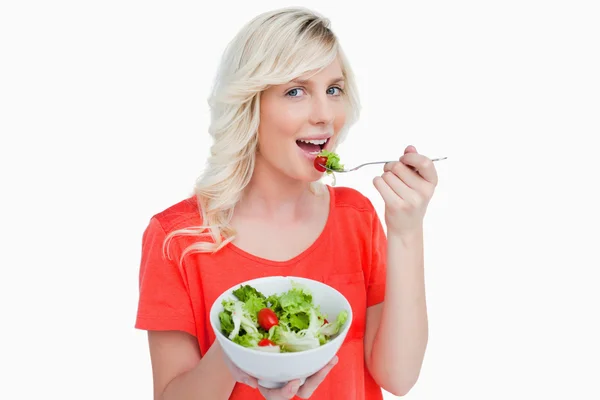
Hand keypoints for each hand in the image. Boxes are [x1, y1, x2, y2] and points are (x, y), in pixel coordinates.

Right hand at [223, 351, 338, 398]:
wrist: (240, 337)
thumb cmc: (236, 354)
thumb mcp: (233, 361)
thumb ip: (239, 372)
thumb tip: (253, 382)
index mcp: (267, 385)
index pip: (276, 396)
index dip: (286, 392)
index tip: (294, 381)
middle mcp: (282, 380)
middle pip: (302, 390)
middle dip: (315, 381)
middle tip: (324, 367)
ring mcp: (292, 369)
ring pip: (311, 378)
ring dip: (323, 370)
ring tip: (332, 358)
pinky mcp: (298, 356)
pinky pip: (312, 360)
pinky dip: (322, 356)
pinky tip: (329, 348)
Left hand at [373, 145, 438, 236]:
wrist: (406, 227)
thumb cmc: (410, 200)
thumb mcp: (417, 183)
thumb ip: (414, 164)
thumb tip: (409, 148)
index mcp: (431, 183)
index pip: (425, 162)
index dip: (410, 157)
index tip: (403, 159)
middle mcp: (423, 192)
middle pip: (398, 166)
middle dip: (391, 167)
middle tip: (392, 175)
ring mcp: (410, 200)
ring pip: (387, 175)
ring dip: (384, 177)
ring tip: (390, 186)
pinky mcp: (396, 205)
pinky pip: (379, 183)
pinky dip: (377, 183)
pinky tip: (383, 189)